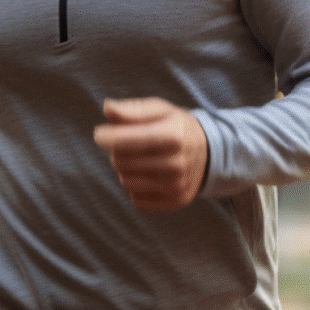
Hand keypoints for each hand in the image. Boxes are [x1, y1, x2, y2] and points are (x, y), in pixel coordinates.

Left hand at [92, 97, 208, 210]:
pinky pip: (136, 198)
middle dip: (118, 151)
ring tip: (140, 159)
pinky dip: (137, 186)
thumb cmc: (176, 127)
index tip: (100, 133)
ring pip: (126, 182)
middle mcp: (177, 164)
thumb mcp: (160, 110)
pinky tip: (150, 175)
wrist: (210, 152)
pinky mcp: (175, 201)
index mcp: (173, 136)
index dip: (106, 137)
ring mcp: (177, 186)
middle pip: (121, 162)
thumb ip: (133, 109)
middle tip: (128, 144)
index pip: (125, 141)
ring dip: (126, 170)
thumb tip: (107, 109)